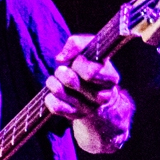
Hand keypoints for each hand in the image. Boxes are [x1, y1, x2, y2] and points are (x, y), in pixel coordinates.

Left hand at [46, 34, 133, 153]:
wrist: (97, 95)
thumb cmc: (92, 65)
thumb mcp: (90, 48)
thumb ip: (77, 44)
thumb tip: (61, 58)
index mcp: (110, 78)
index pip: (90, 72)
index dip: (78, 63)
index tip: (77, 61)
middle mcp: (102, 96)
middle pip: (71, 81)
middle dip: (62, 71)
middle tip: (62, 70)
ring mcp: (88, 108)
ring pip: (59, 92)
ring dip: (53, 82)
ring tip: (56, 80)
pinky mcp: (75, 116)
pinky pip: (55, 106)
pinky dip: (49, 97)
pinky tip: (53, 93)